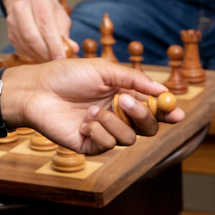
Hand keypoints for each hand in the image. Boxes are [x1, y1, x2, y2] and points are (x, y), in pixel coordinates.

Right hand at [0, 0, 76, 60]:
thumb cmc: (46, 6)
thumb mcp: (59, 15)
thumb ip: (65, 33)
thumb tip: (72, 50)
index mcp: (38, 1)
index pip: (45, 27)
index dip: (54, 45)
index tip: (62, 58)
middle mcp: (22, 9)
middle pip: (32, 37)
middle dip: (46, 53)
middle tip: (56, 61)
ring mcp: (12, 21)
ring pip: (25, 45)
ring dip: (39, 56)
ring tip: (50, 59)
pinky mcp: (9, 32)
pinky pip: (20, 48)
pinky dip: (32, 55)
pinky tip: (40, 55)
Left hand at [0, 59, 184, 153]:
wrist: (37, 90)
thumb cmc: (67, 75)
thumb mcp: (103, 69)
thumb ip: (134, 79)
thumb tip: (163, 91)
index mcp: (122, 95)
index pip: (152, 108)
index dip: (167, 112)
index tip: (177, 112)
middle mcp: (117, 115)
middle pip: (148, 127)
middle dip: (143, 116)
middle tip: (125, 102)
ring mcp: (104, 131)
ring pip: (130, 138)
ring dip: (113, 122)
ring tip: (91, 109)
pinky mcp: (90, 145)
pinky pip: (108, 145)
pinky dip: (99, 132)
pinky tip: (83, 121)